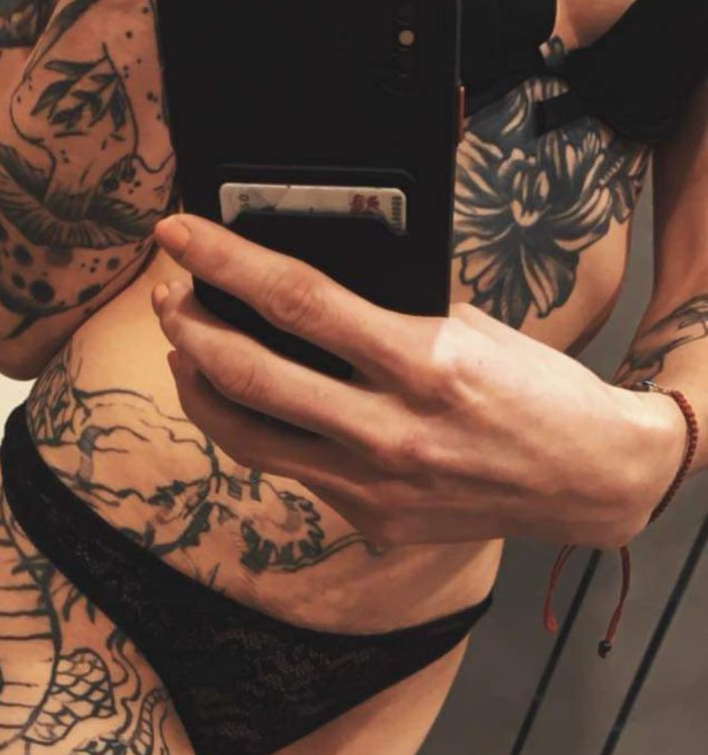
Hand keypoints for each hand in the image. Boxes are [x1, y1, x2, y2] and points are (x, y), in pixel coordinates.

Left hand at [152, 215, 687, 550]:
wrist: (588, 480)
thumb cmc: (532, 389)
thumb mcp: (470, 327)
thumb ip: (393, 308)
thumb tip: (308, 275)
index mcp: (423, 362)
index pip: (298, 302)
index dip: (226, 263)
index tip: (179, 233)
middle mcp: (391, 430)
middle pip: (251, 375)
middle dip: (190, 326)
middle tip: (166, 293)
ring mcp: (376, 485)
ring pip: (249, 436)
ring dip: (201, 385)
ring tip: (184, 347)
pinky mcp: (372, 520)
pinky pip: (292, 469)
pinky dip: (258, 428)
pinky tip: (244, 400)